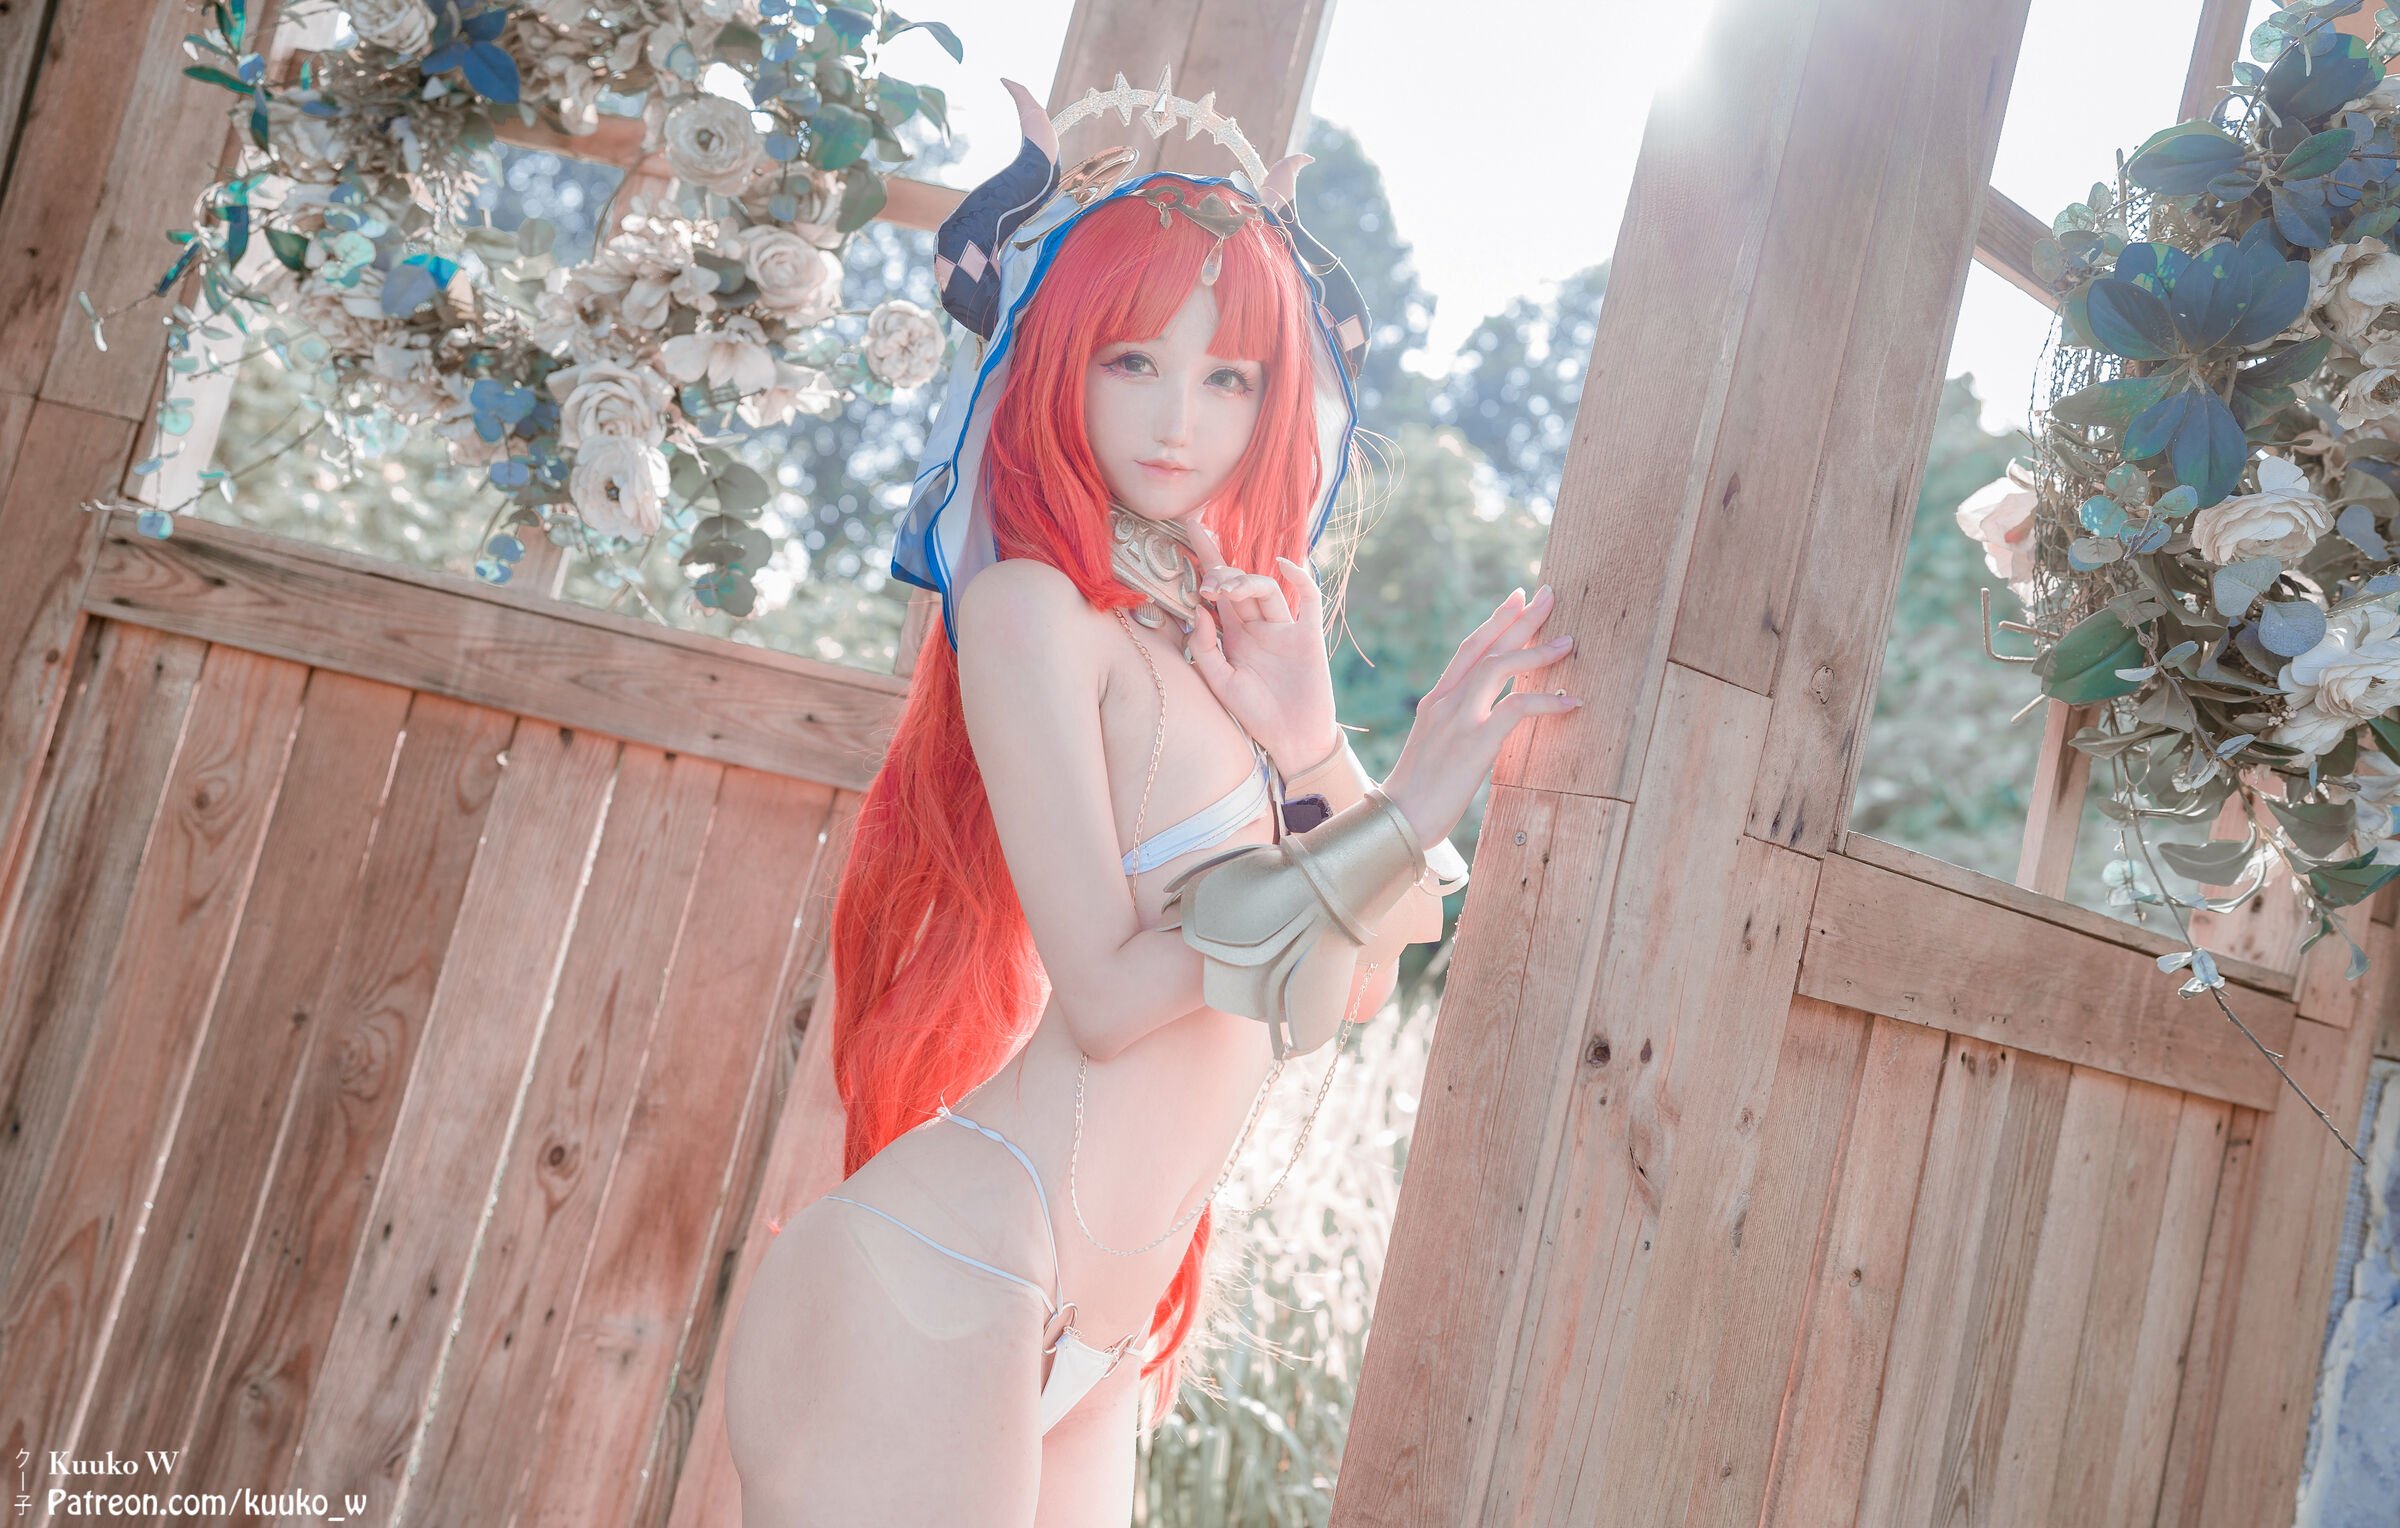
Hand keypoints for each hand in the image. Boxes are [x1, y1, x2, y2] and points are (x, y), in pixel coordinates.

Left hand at [1181, 521, 1337, 770]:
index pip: (1216, 590)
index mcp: (1233, 634)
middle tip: (1207, 572)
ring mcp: (1284, 629)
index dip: (1205, 560)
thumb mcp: (1219, 683)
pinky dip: (1300, 580)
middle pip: (1239, 583)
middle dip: (1221, 570)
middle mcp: (1257, 626)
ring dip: (1247, 582)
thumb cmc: (1254, 716)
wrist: (1292, 740)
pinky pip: (1308, 601)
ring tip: (1229, 589)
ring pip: (1266, 591)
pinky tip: (1284, 566)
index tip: (1188, 528)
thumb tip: (1198, 608)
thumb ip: (1205, 647)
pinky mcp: (1308, 637)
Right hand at [1378, 583, 1578, 846]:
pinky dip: (1546, 701)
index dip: (1495, 621)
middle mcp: (1446, 701)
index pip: (1469, 649)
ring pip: (1500, 667)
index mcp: (1437, 700)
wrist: (1398, 820)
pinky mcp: (1475, 743)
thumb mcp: (1435, 748)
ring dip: (1537, 652)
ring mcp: (1459, 719)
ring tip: (1567, 642)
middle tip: (1548, 594)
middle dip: (1520, 618)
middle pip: (1487, 646)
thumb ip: (1457, 725)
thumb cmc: (1417, 794)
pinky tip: (1570, 702)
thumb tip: (1490, 720)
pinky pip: (1516, 708)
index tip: (1517, 598)